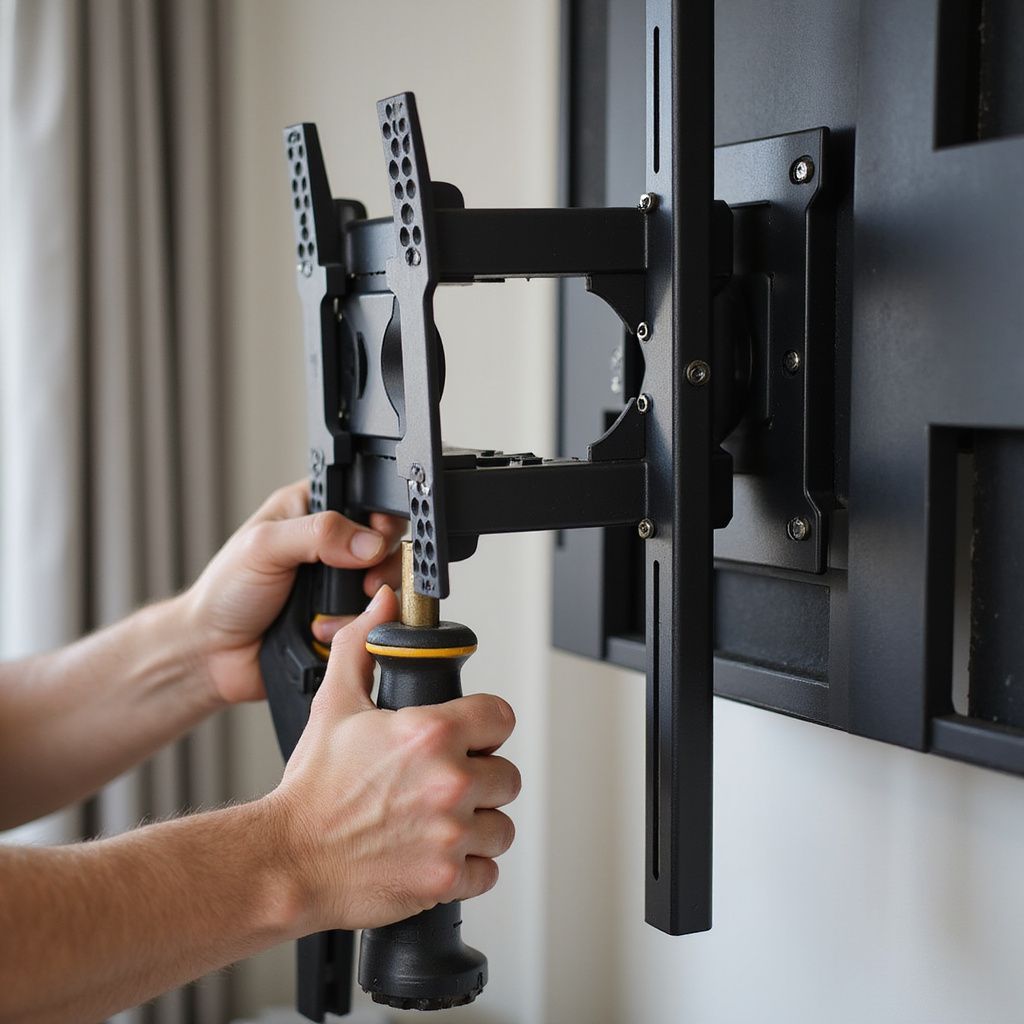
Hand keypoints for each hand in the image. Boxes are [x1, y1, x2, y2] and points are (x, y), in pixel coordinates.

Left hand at [182, 481, 405, 704]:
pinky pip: (373, 619)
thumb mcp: (264, 546)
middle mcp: (330, 544)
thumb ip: (317, 534)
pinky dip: (358, 626)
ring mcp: (340, 583)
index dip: (378, 515)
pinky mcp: (346, 618)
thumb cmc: (224, 593)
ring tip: (341, 608)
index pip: (362, 498)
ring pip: (385, 583)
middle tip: (364, 578)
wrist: (213, 654)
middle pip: (385, 542)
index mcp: (310, 510)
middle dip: (382, 563)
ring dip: (369, 600)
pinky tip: (327, 629)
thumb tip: (368, 541)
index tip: (377, 534)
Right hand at [268, 586, 520, 932]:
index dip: (485, 726)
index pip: (501, 717)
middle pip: (507, 775)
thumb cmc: (312, 789)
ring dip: (478, 824)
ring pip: (502, 825)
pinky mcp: (445, 878)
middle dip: (480, 778)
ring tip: (440, 821)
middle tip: (445, 784)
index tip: (471, 737)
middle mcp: (449, 782)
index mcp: (430, 733)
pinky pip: (489, 871)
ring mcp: (450, 833)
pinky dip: (468, 867)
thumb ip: (362, 646)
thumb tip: (382, 603)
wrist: (287, 860)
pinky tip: (436, 853)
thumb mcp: (334, 704)